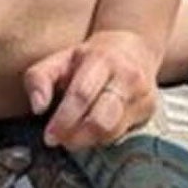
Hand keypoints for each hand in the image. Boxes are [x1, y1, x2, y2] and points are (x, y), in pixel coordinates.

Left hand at [23, 29, 159, 150]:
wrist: (133, 47)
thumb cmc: (91, 56)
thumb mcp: (61, 58)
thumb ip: (39, 78)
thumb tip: (37, 107)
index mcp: (102, 59)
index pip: (82, 94)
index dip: (64, 119)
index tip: (49, 136)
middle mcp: (127, 76)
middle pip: (101, 120)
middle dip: (76, 136)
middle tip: (60, 140)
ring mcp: (142, 94)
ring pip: (112, 132)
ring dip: (88, 140)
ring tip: (73, 136)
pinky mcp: (149, 109)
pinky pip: (122, 134)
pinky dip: (102, 138)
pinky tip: (92, 130)